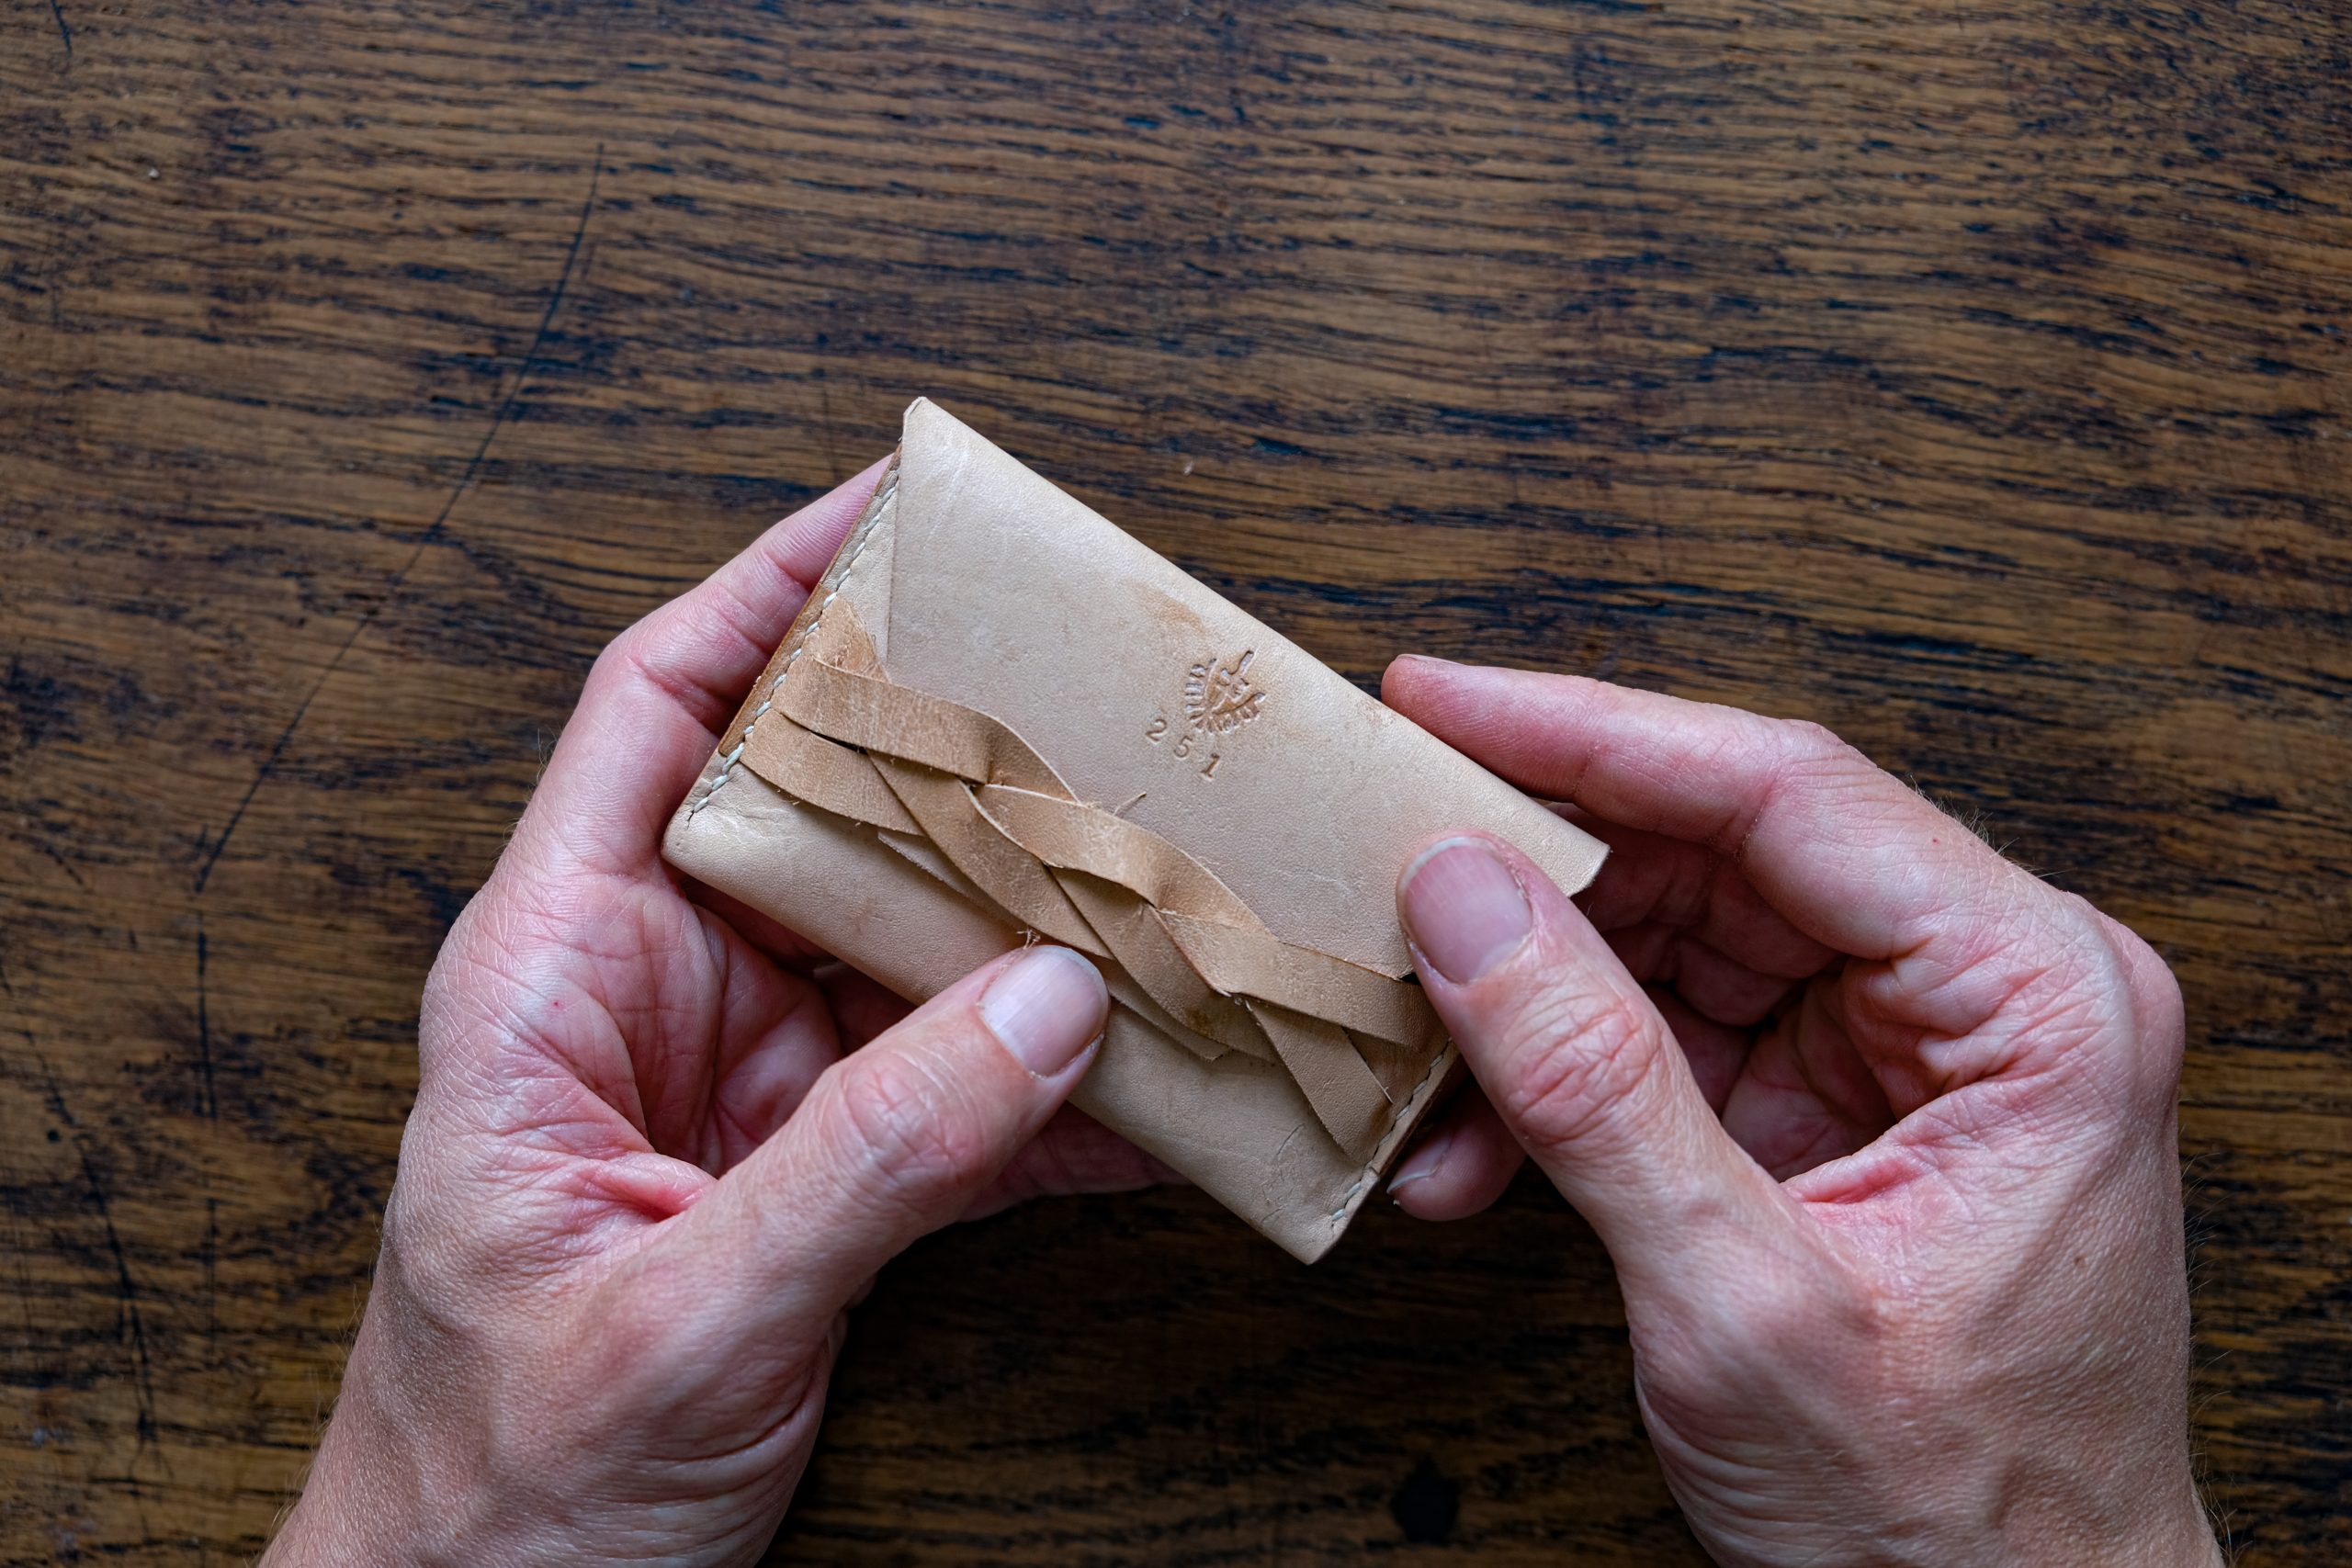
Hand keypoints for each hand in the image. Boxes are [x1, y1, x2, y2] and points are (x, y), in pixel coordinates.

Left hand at [264, 465, 1162, 1567]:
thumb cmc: (501, 1487)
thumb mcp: (681, 1313)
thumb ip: (868, 1161)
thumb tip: (1050, 1004)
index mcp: (557, 974)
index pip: (659, 713)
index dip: (766, 595)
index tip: (888, 516)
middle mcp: (659, 997)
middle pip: (820, 808)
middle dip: (958, 754)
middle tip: (1100, 698)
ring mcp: (749, 1085)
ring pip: (914, 944)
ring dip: (1038, 923)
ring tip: (1169, 877)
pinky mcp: (822, 1176)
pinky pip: (962, 1091)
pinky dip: (1061, 1087)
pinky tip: (1159, 1080)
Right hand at [1381, 657, 2220, 1567]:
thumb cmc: (1954, 1516)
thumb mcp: (1744, 1302)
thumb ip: (1594, 1085)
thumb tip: (1463, 900)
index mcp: (2036, 998)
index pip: (1788, 794)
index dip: (1592, 733)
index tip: (1442, 702)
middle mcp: (1986, 990)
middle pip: (1720, 852)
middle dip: (1537, 881)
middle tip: (1384, 861)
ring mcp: (1909, 1044)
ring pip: (1673, 938)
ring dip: (1527, 1001)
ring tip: (1413, 1056)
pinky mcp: (1838, 1101)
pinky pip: (1667, 1033)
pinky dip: (1557, 1084)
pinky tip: (1471, 1147)